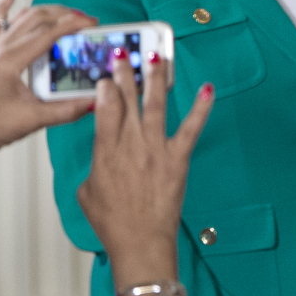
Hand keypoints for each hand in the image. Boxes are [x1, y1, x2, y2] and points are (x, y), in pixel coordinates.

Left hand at [0, 0, 96, 162]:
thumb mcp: (33, 120)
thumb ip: (66, 110)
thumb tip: (93, 102)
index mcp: (10, 61)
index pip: (48, 33)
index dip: (73, 25)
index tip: (92, 23)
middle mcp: (0, 50)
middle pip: (37, 18)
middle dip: (65, 15)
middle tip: (87, 20)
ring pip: (22, 17)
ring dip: (46, 11)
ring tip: (67, 14)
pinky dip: (5, 6)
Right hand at [76, 48, 213, 294]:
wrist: (140, 242)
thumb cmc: (113, 223)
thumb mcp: (87, 192)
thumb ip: (92, 169)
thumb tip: (101, 160)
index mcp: (105, 151)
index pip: (104, 109)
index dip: (107, 88)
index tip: (107, 73)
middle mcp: (130, 145)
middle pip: (126, 100)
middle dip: (125, 74)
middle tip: (125, 54)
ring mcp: (155, 150)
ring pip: (156, 105)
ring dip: (156, 80)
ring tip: (156, 59)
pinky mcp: (178, 159)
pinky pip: (192, 128)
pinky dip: (202, 108)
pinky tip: (208, 90)